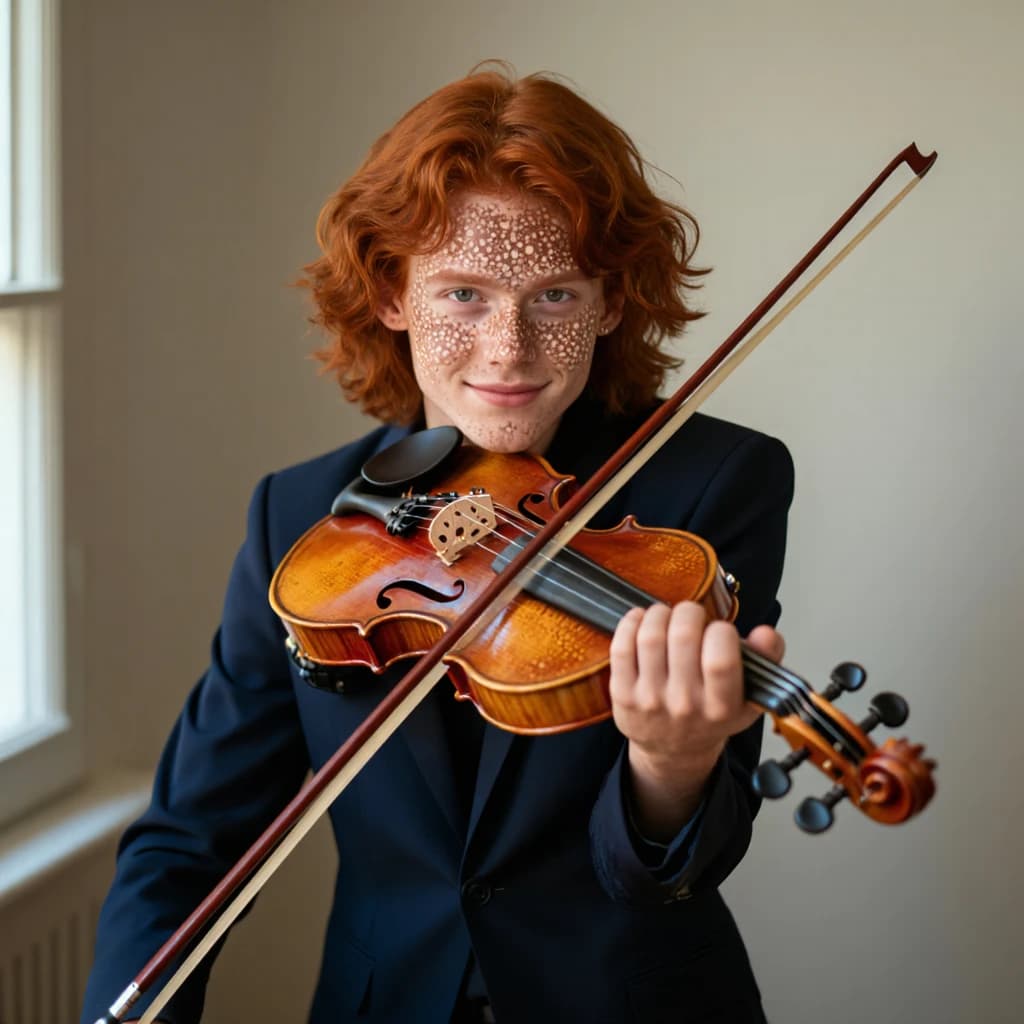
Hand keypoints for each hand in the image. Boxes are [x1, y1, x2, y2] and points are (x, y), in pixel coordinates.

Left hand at [609, 601, 783, 839]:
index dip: (721, 631)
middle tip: (691, 615)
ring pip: (650, 636)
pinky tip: (642, 620)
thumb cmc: (713, 717)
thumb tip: (765, 633)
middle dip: (689, 612)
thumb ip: (766, 661)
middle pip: (682, 637)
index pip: (720, 659)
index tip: (719, 630)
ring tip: (668, 615)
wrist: (674, 752)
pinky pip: (621, 646)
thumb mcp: (751, 697)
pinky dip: (631, 622)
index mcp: (721, 707)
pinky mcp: (622, 693)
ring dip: (660, 613)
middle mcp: (684, 704)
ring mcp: (649, 699)